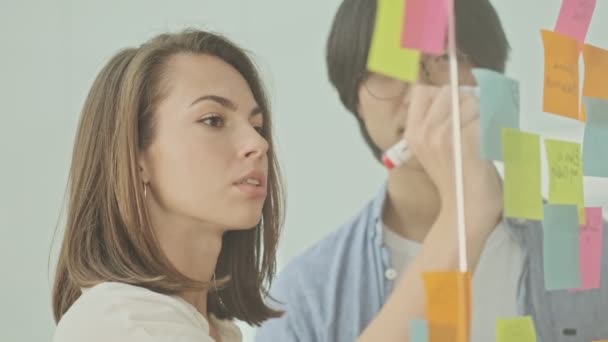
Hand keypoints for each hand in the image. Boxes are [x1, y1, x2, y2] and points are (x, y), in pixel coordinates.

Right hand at [404, 85, 502, 233]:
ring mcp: (443, 137)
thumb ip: (440, 122)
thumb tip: (461, 92)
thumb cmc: (458, 180)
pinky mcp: (465, 143)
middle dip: (467, 101)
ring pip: (470, 101)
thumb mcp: (435, 149)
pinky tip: (493, 142)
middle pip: (449, 92)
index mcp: (413, 134)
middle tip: (475, 123)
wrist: (466, 211)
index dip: (442, 94)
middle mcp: (424, 133)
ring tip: (484, 135)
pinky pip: (485, 117)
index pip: (422, 91)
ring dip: (483, 113)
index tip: (456, 104)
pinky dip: (494, 126)